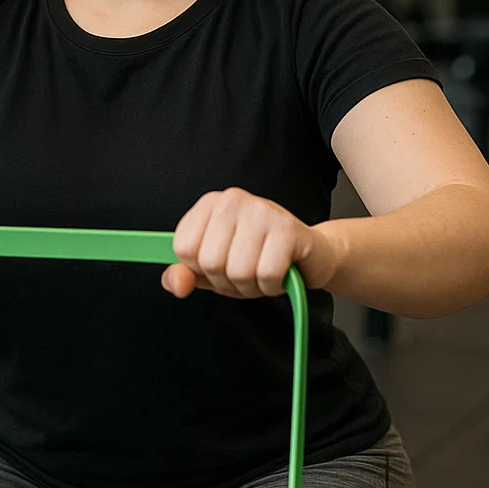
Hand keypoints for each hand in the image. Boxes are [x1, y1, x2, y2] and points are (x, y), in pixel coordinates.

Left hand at [164, 188, 333, 298]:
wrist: (312, 255)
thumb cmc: (258, 258)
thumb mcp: (214, 269)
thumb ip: (186, 275)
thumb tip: (176, 283)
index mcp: (210, 204)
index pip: (182, 248)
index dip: (200, 269)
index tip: (220, 264)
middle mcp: (233, 200)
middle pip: (210, 262)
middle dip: (227, 282)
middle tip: (246, 273)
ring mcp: (262, 211)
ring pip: (238, 272)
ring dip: (251, 287)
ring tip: (263, 274)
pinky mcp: (288, 228)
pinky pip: (267, 274)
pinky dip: (272, 286)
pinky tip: (279, 275)